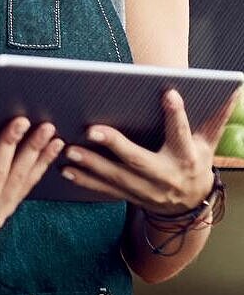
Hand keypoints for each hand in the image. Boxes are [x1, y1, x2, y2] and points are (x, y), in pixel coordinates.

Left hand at [60, 87, 238, 214]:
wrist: (190, 206)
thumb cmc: (195, 161)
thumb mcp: (208, 142)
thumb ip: (215, 116)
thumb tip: (233, 88)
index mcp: (186, 158)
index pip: (182, 135)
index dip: (177, 116)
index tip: (169, 94)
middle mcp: (164, 176)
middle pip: (138, 160)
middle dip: (115, 145)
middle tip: (91, 129)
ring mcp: (145, 190)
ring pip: (116, 177)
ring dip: (91, 165)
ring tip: (70, 150)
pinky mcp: (130, 196)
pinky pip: (106, 190)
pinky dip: (86, 181)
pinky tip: (67, 169)